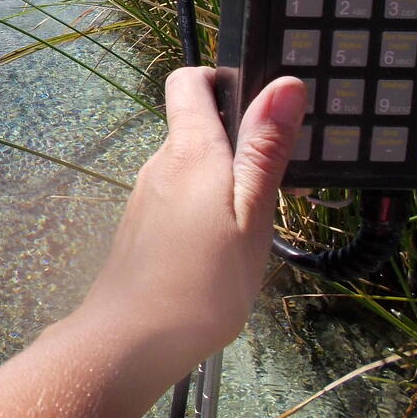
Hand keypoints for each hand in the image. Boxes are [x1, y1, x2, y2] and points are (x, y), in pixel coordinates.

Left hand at [72, 68, 306, 374]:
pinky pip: (177, 198)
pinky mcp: (140, 226)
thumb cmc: (203, 281)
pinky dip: (203, 207)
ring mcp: (145, 195)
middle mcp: (160, 162)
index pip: (189, 80)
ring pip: (188, 166)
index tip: (259, 104)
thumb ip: (265, 149)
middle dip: (235, 139)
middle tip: (275, 177)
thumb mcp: (252, 213)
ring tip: (254, 221)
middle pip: (193, 124)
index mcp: (189, 149)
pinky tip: (222, 248)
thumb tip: (284, 84)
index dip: (222, 78)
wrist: (132, 340)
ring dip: (222, 179)